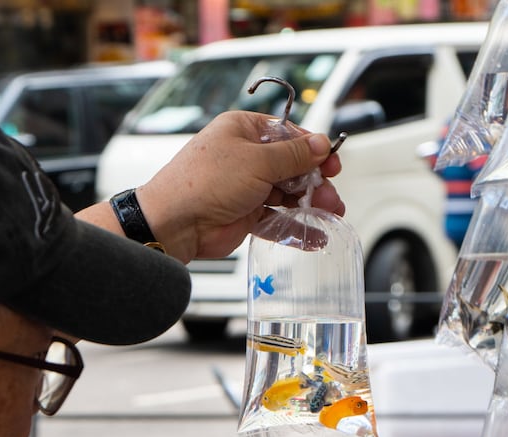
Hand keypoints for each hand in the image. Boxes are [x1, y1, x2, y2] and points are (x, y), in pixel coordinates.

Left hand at [135, 110, 342, 262]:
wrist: (175, 223)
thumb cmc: (205, 183)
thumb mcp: (257, 161)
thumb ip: (294, 155)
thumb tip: (320, 144)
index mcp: (243, 130)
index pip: (288, 134)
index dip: (312, 148)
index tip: (332, 162)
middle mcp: (244, 156)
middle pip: (292, 165)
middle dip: (314, 180)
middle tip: (329, 194)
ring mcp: (245, 186)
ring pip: (287, 192)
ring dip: (309, 203)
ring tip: (329, 213)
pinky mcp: (245, 214)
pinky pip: (277, 218)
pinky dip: (295, 225)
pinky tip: (314, 234)